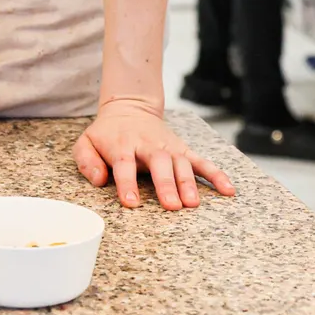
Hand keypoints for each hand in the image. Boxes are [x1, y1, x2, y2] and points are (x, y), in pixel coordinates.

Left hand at [74, 98, 235, 210]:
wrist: (129, 108)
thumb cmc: (107, 133)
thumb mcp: (86, 142)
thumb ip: (86, 160)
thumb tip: (99, 180)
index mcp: (122, 145)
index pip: (124, 164)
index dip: (127, 183)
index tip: (131, 202)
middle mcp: (148, 146)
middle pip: (159, 164)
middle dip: (165, 184)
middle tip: (171, 206)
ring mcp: (168, 147)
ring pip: (181, 164)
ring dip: (188, 183)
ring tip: (192, 203)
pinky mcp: (183, 149)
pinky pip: (202, 162)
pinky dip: (216, 174)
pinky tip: (228, 190)